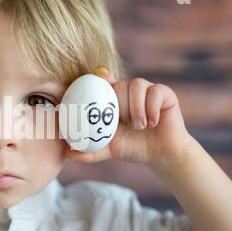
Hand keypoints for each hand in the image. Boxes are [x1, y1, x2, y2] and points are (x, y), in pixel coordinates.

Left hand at [66, 67, 195, 168]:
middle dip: (121, 105)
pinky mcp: (164, 93)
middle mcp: (128, 91)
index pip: (104, 81)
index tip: (99, 75)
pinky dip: (151, 108)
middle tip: (127, 123)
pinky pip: (155, 92)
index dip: (100, 75)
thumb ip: (89, 151)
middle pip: (118, 85)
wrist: (159, 154)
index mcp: (112, 100)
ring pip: (136, 85)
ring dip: (136, 108)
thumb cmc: (131, 147)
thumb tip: (68, 152)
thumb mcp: (108, 149)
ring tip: (139, 125)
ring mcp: (146, 90)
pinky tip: (153, 122)